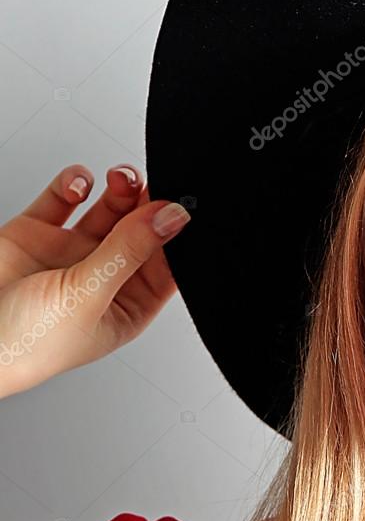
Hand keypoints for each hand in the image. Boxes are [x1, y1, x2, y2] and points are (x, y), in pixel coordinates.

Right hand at [0, 163, 189, 398]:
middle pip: (140, 233)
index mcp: (128, 307)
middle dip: (148, 206)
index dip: (175, 237)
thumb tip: (171, 219)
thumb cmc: (26, 342)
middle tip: (152, 185)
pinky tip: (81, 182)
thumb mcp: (89, 296)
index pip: (166, 266)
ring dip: (119, 191)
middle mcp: (103, 279)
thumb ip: (129, 251)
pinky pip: (64, 199)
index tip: (181, 208)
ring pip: (108, 211)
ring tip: (121, 178)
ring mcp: (72, 254)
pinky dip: (75, 184)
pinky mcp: (39, 233)